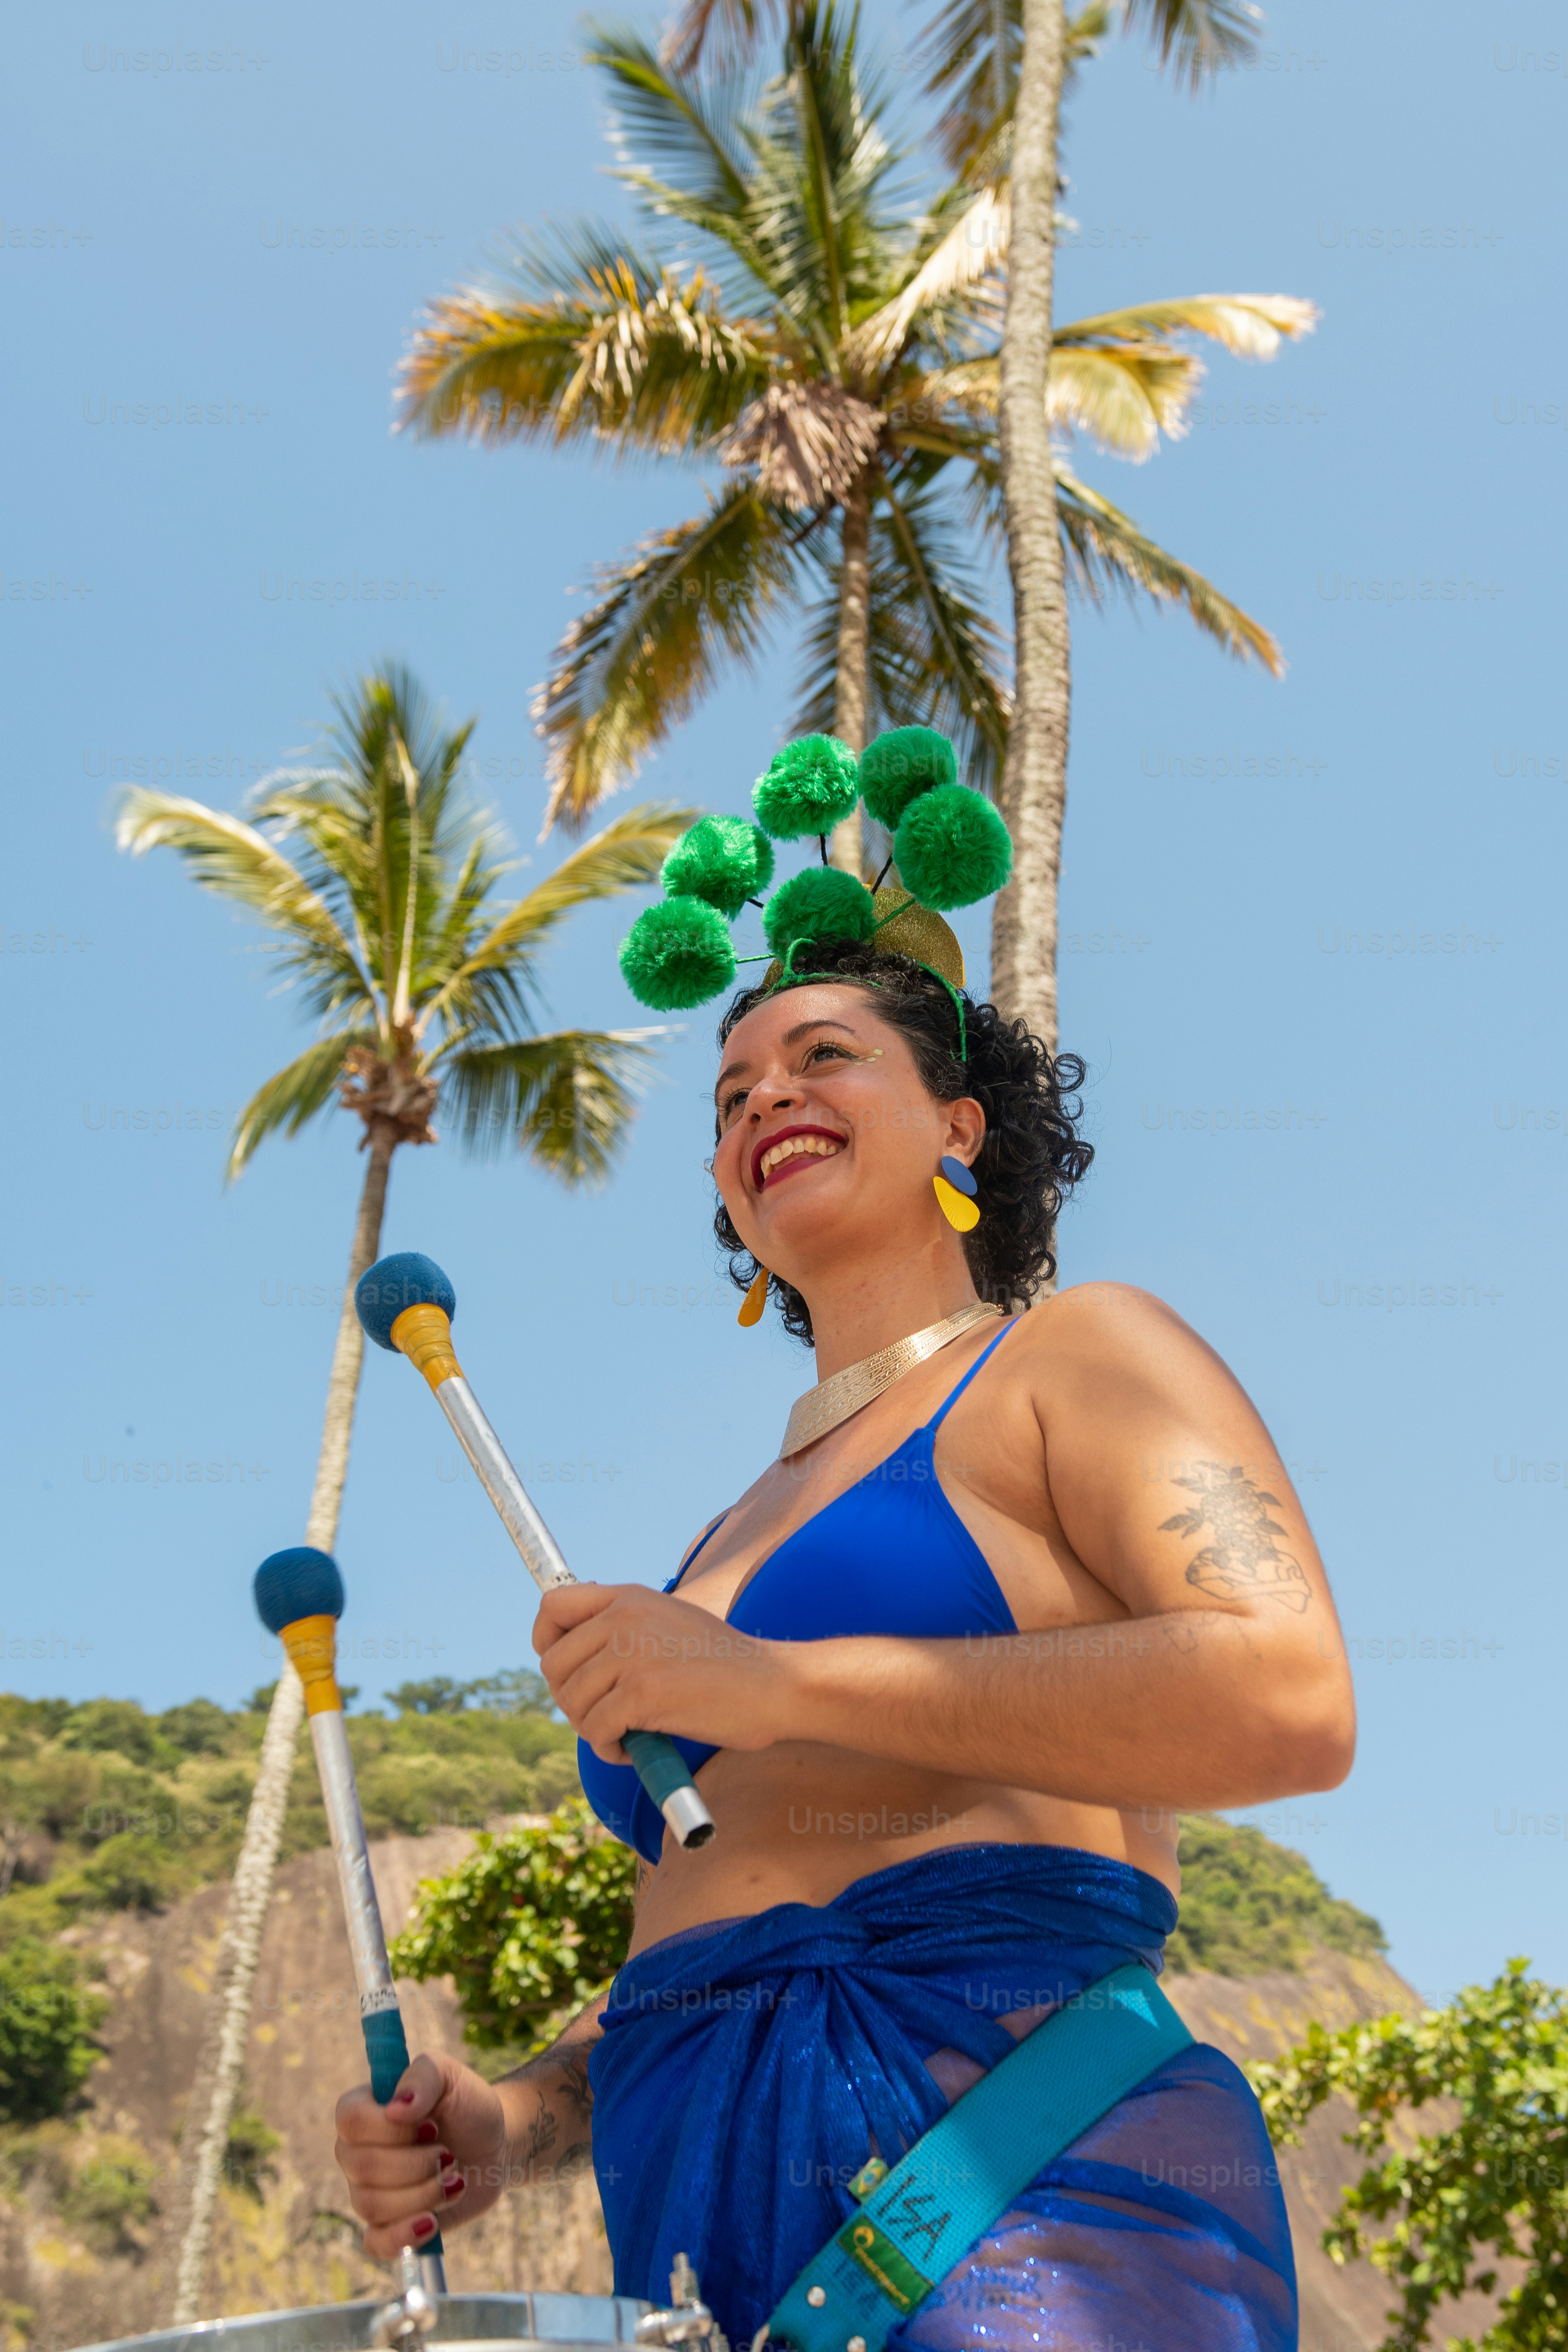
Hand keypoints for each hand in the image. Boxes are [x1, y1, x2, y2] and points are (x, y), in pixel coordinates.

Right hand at [334, 2051, 504, 2259]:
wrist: (494, 2144)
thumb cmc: (467, 2104)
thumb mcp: (450, 2074)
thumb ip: (423, 2077)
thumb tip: (395, 2109)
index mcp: (364, 2109)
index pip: (351, 2120)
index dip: (391, 2129)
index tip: (431, 2126)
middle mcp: (357, 2152)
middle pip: (363, 2168)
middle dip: (417, 2164)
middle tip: (448, 2155)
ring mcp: (369, 2191)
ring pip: (372, 2206)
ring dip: (424, 2194)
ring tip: (454, 2179)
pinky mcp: (389, 2225)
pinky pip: (375, 2243)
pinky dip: (403, 2236)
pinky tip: (431, 2222)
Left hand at [532, 1582, 794, 1761]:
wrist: (773, 1685)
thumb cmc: (722, 1665)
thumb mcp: (667, 1622)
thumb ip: (624, 1626)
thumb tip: (573, 1652)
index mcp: (629, 1597)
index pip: (553, 1605)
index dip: (546, 1641)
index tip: (567, 1670)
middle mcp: (624, 1617)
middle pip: (553, 1664)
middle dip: (571, 1699)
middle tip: (604, 1716)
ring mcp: (631, 1654)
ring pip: (572, 1701)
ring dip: (592, 1728)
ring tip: (625, 1734)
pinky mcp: (642, 1693)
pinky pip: (596, 1730)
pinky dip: (609, 1749)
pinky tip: (634, 1749)